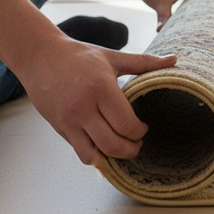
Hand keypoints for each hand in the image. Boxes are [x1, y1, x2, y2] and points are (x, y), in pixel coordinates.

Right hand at [19, 36, 176, 163]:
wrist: (39, 56)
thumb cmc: (78, 56)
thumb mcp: (113, 57)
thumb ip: (144, 62)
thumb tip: (174, 60)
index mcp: (101, 88)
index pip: (126, 125)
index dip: (140, 132)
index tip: (143, 127)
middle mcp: (84, 107)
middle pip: (113, 145)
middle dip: (131, 150)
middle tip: (137, 142)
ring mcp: (69, 120)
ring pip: (95, 155)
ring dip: (113, 157)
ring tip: (121, 147)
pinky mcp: (59, 128)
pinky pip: (80, 152)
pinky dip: (95, 156)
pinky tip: (103, 147)